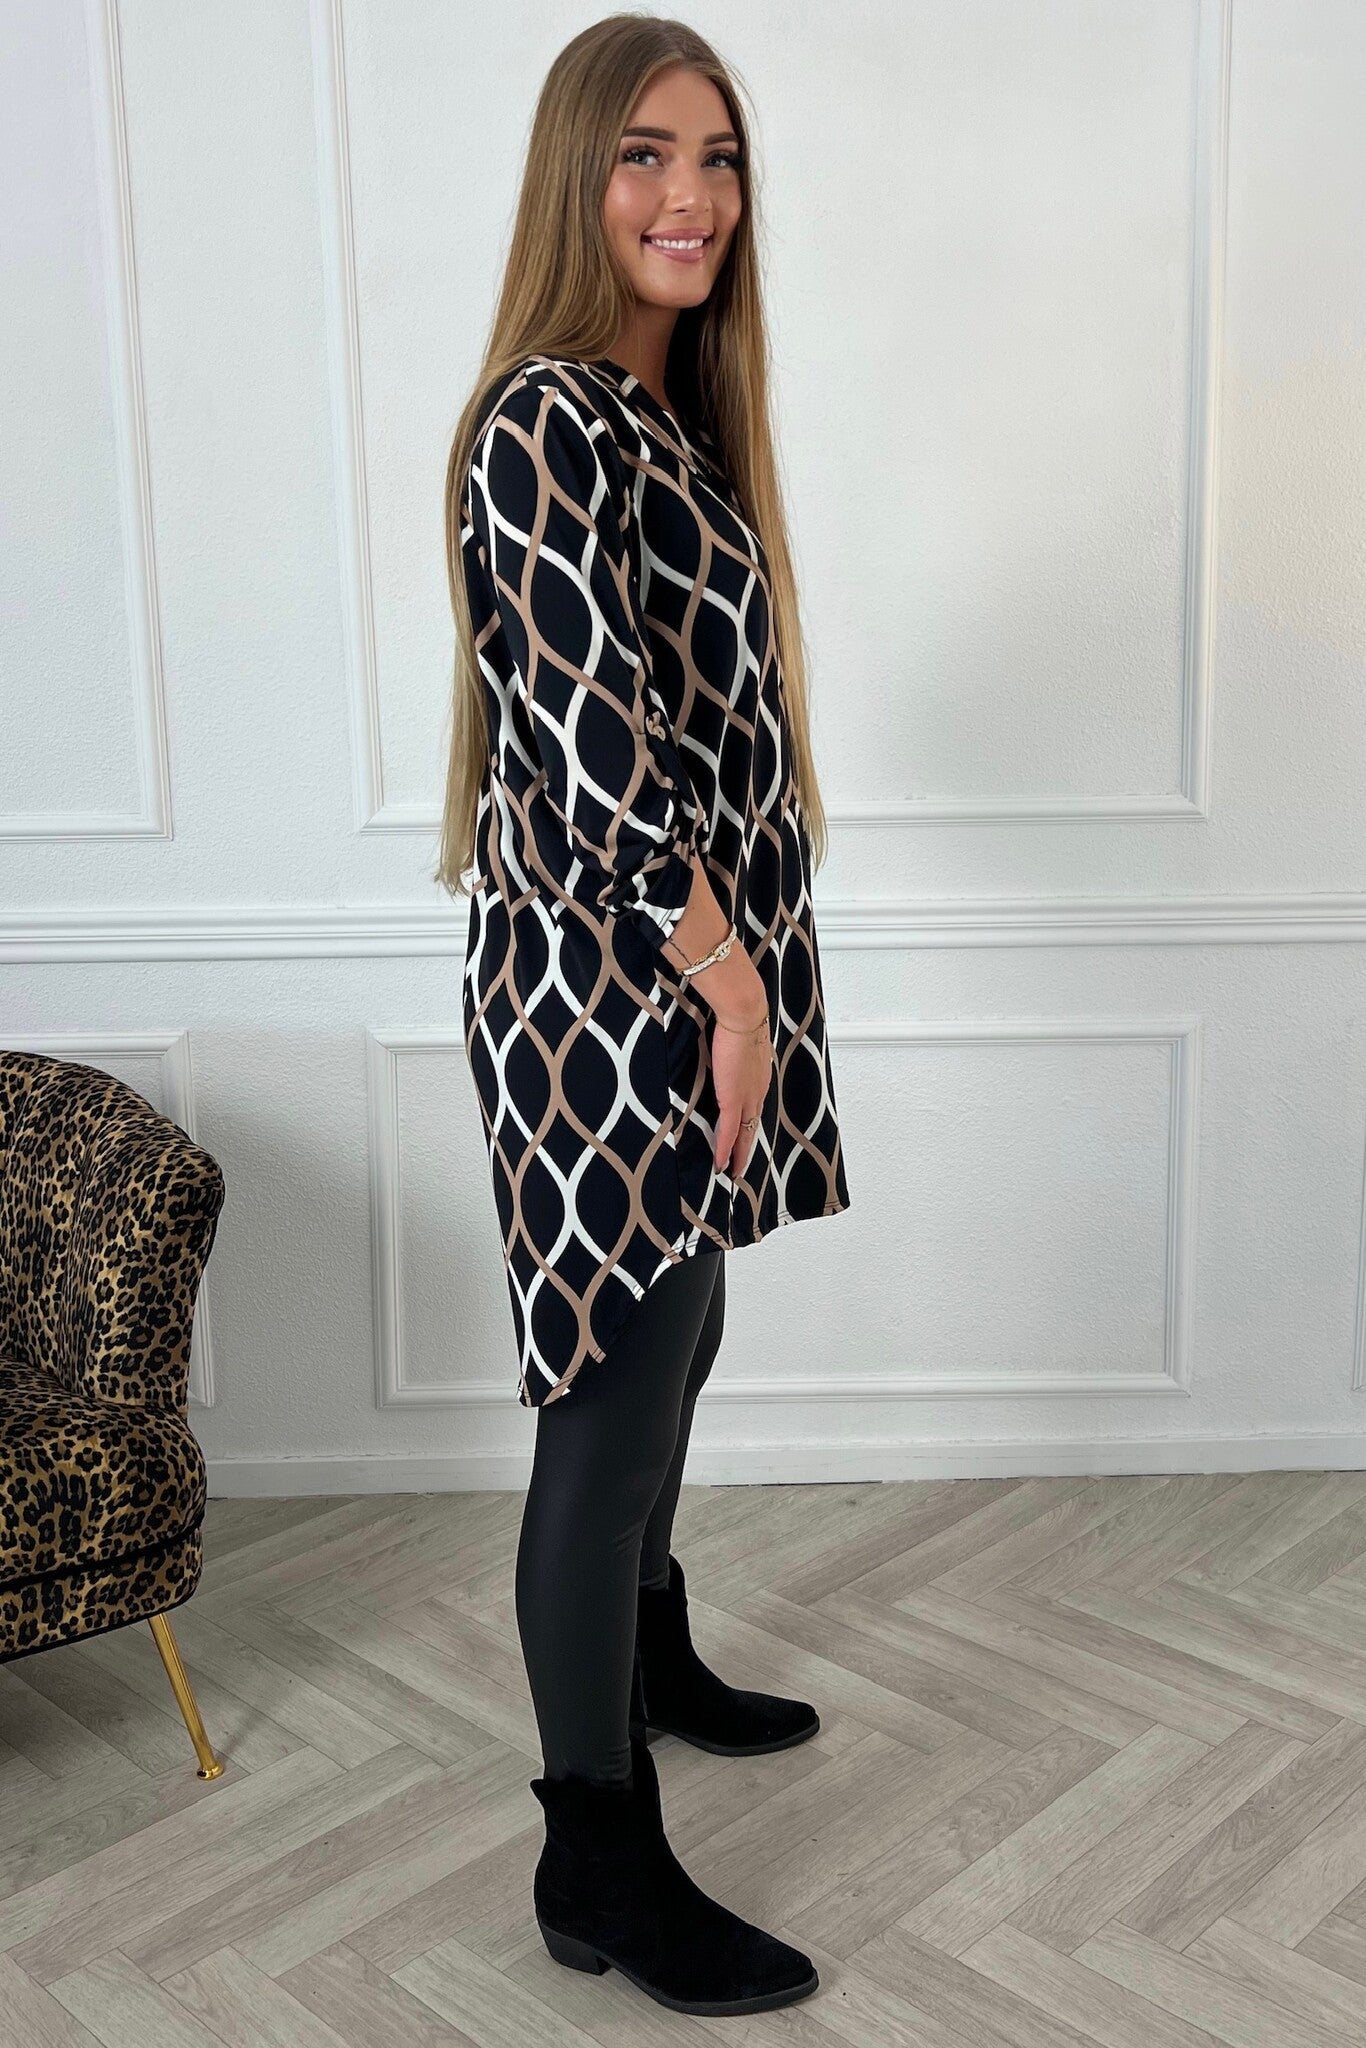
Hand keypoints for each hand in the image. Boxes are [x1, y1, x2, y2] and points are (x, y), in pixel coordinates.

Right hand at [709, 1000, 773, 1177]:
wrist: (744, 1013)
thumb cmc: (739, 1017)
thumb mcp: (739, 1037)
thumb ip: (734, 1048)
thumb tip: (726, 1044)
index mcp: (759, 1076)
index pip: (755, 1106)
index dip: (750, 1123)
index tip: (745, 1134)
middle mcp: (757, 1090)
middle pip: (753, 1126)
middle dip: (747, 1148)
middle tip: (741, 1167)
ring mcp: (747, 1097)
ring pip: (744, 1135)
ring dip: (738, 1155)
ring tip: (733, 1172)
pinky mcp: (733, 1099)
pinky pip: (730, 1132)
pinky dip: (725, 1150)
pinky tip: (721, 1165)